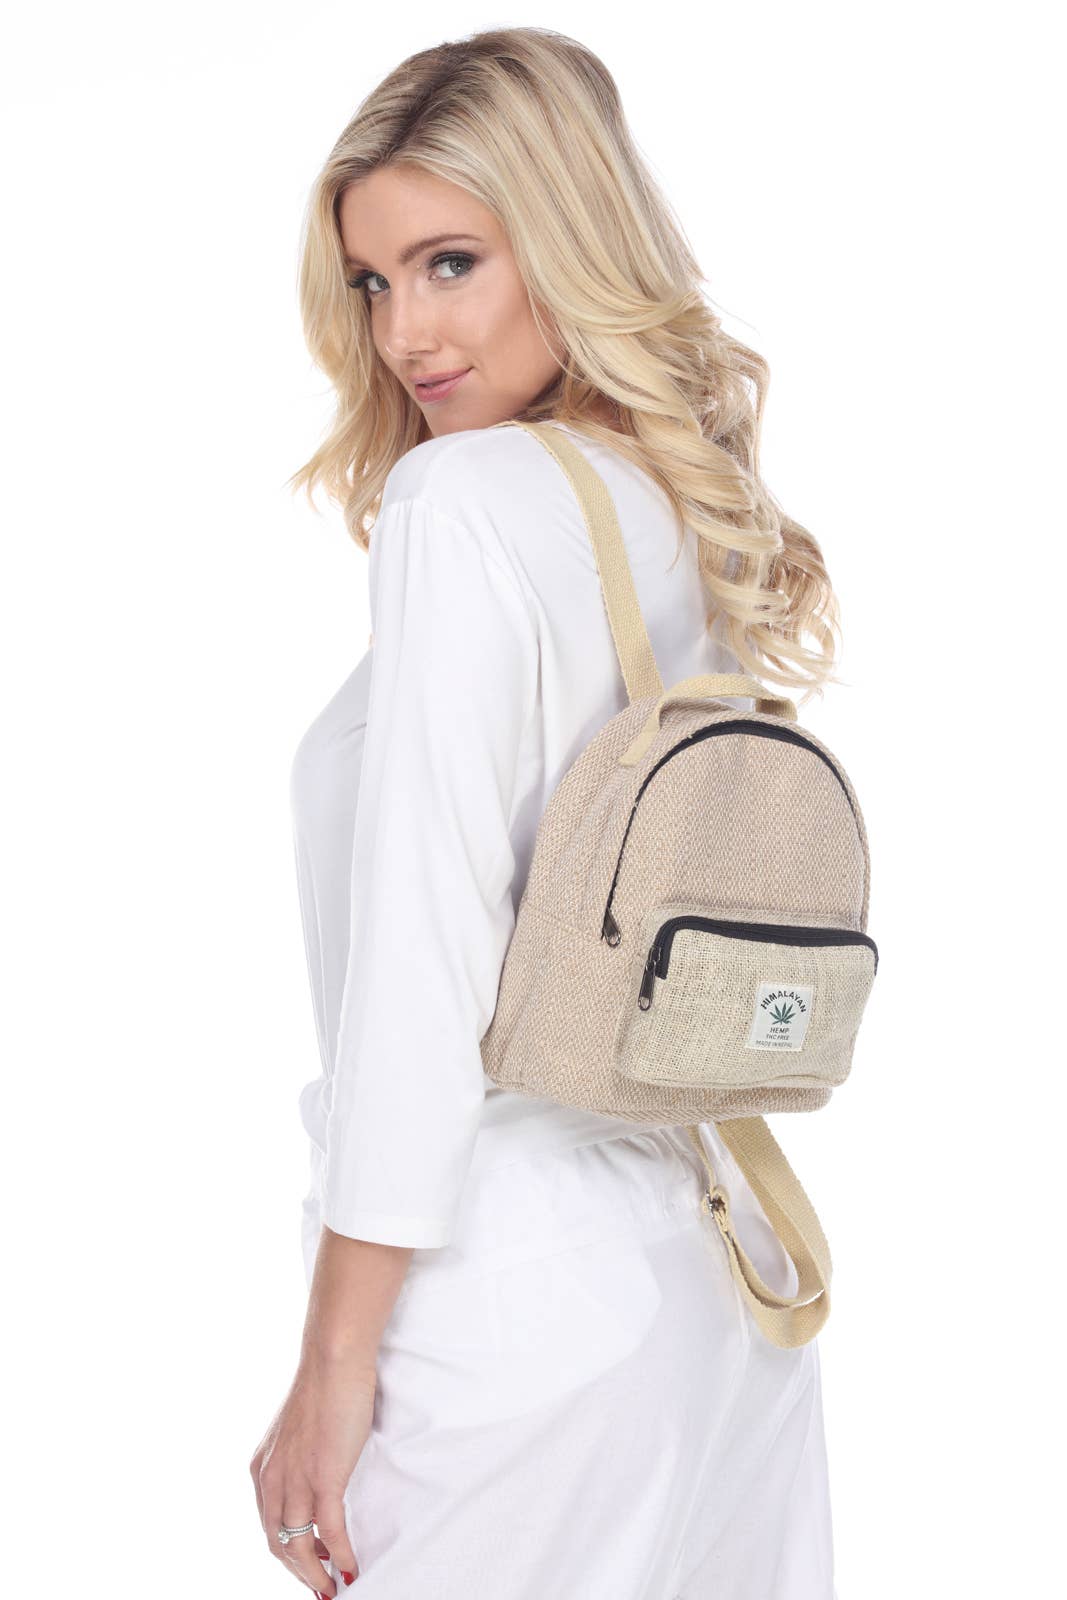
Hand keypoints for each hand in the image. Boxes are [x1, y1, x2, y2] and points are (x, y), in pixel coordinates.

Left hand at [249, 1350, 375, 1593]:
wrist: (332, 1361)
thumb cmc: (323, 1388)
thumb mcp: (297, 1433)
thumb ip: (298, 1460)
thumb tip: (316, 1479)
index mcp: (262, 1468)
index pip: (268, 1526)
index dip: (287, 1553)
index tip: (307, 1564)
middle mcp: (271, 1479)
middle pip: (278, 1544)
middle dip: (299, 1572)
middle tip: (320, 1587)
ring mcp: (296, 1480)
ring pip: (299, 1546)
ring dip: (316, 1575)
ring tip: (334, 1589)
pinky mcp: (324, 1476)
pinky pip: (330, 1530)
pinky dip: (340, 1555)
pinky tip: (351, 1567)